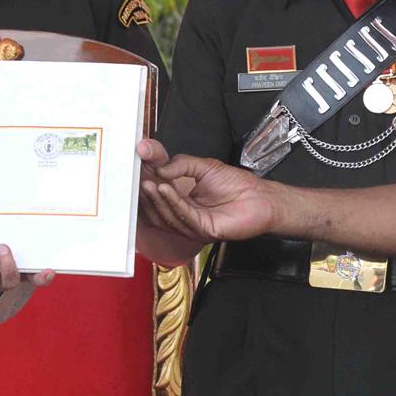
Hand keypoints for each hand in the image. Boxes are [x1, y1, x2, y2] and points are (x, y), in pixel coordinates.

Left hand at [0, 241, 54, 292]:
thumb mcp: (13, 253)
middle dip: (7, 264)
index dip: (43, 278)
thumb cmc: (0, 259)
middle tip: (3, 246)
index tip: (49, 270)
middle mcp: (3, 283)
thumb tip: (40, 243)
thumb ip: (25, 248)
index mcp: (18, 275)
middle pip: (9, 280)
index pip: (35, 279)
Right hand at [136, 139, 276, 241]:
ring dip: (156, 199)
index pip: (158, 196)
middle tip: (137, 178)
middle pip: (157, 210)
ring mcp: (192, 225)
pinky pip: (183, 216)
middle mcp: (184, 216)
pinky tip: (165, 188)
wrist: (260, 197)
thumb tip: (159, 168)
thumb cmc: (236, 184)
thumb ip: (181, 164)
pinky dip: (172, 202)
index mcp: (182, 202)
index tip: (135, 171)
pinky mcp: (203, 230)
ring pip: (166, 216)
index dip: (146, 185)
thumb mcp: (203, 166)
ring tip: (149, 182)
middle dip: (145, 195)